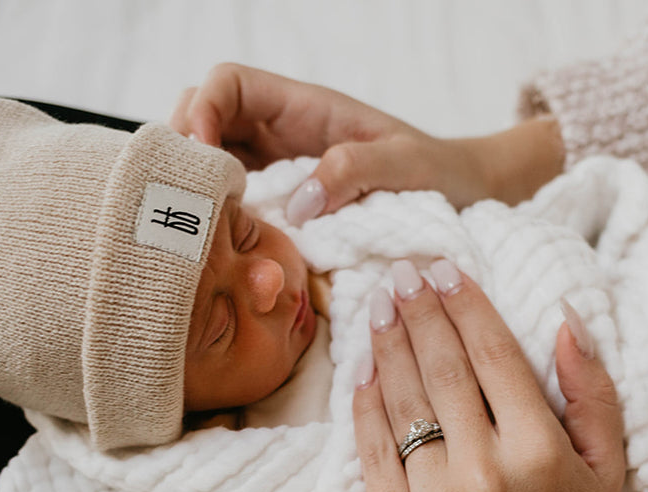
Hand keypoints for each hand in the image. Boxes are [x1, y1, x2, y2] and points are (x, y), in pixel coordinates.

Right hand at [171, 63, 563, 223]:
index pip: (229, 84)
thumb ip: (355, 171)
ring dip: (197, 193)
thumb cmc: (440, 174)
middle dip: (184, 153)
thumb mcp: (408, 165)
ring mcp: (278, 172)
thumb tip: (298, 205)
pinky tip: (227, 252)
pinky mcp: (283, 210)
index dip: (203, 110)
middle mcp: (281, 135)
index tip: (204, 157)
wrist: (463, 201)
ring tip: (203, 232)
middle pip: (201, 121)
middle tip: (190, 204)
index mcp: (304, 108)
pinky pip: (234, 208)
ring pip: (209, 167)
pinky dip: (220, 223)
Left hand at [351, 259, 640, 491]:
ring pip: (403, 404)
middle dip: (419, 312)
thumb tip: (564, 318)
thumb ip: (592, 391)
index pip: (493, 357)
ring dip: (388, 346)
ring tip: (379, 304)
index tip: (443, 269)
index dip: (464, 305)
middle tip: (401, 271)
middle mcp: (485, 473)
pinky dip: (366, 407)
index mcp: (540, 452)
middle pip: (442, 369)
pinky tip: (364, 369)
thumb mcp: (609, 468)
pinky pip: (373, 455)